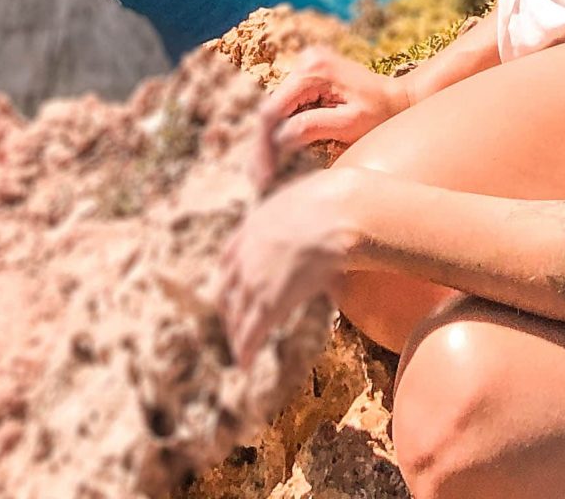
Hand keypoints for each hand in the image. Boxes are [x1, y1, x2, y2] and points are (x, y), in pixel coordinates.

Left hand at [214, 167, 364, 369]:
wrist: (337, 214)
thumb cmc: (334, 202)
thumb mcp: (306, 200)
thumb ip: (304, 213)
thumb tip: (326, 214)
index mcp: (251, 227)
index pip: (228, 260)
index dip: (229, 279)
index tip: (231, 291)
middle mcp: (246, 255)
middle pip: (226, 291)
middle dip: (229, 310)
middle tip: (233, 325)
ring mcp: (255, 279)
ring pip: (237, 316)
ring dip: (237, 335)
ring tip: (239, 350)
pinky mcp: (269, 303)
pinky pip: (250, 333)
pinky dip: (245, 350)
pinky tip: (245, 363)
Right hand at [254, 48, 407, 183]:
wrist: (399, 97)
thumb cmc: (381, 112)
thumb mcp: (349, 123)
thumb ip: (313, 126)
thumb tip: (278, 139)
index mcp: (314, 68)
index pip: (274, 109)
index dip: (264, 145)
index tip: (264, 176)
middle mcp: (305, 60)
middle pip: (271, 109)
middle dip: (264, 145)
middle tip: (260, 181)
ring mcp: (305, 66)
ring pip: (276, 109)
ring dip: (269, 141)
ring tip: (265, 175)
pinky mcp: (308, 77)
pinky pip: (287, 107)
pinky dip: (281, 132)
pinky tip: (276, 158)